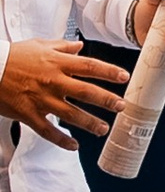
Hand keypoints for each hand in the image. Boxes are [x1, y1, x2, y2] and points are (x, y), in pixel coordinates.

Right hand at [0, 39, 125, 147]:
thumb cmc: (13, 57)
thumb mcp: (39, 45)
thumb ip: (62, 46)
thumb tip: (80, 46)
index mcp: (57, 63)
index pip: (89, 66)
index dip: (109, 72)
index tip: (124, 77)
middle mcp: (53, 81)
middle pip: (86, 92)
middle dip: (107, 100)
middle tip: (121, 107)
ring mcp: (42, 99)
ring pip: (71, 115)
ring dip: (90, 123)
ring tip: (103, 129)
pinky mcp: (29, 114)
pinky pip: (48, 131)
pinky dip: (62, 140)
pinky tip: (74, 145)